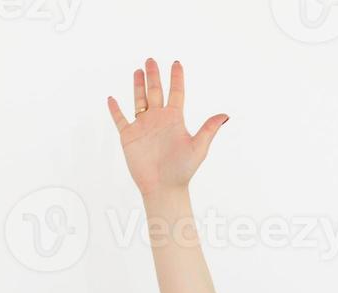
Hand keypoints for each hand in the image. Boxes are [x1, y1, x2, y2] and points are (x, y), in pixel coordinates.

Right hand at [105, 58, 228, 199]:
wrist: (163, 187)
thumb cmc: (183, 170)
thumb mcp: (199, 147)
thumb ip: (209, 129)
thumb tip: (225, 115)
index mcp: (175, 119)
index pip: (176, 92)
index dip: (176, 78)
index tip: (176, 63)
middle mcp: (158, 120)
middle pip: (155, 91)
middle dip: (153, 75)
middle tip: (151, 60)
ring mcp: (143, 127)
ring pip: (139, 101)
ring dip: (138, 86)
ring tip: (137, 71)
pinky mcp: (129, 137)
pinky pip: (120, 119)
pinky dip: (115, 110)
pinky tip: (112, 99)